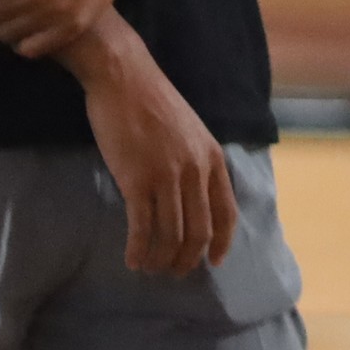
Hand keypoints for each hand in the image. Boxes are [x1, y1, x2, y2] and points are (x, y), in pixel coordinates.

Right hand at [65, 18, 235, 275]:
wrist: (123, 77)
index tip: (214, 262)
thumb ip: (194, 160)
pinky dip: (139, 249)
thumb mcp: (188, 130)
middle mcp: (195, 171)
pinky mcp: (137, 180)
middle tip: (174, 273)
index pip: (226, 213)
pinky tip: (133, 261)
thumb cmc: (149, 101)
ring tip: (151, 269)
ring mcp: (167, 176)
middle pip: (199, 231)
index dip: (222, 243)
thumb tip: (189, 192)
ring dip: (162, 259)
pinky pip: (142, 226)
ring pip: (172, 234)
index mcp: (212, 159)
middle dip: (187, 259)